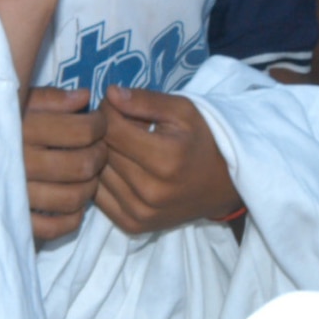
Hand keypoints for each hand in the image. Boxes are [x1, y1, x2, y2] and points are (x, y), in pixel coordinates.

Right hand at [23, 86, 104, 241]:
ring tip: (86, 176)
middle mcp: (21, 163)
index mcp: (23, 129)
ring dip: (89, 187)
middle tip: (97, 149)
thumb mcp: (17, 102)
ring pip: (73, 197)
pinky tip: (72, 204)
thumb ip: (50, 99)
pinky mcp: (14, 220)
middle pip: (82, 165)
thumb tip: (84, 98)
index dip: (99, 126)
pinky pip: (54, 227)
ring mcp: (17, 195)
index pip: (83, 131)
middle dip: (99, 156)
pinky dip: (71, 218)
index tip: (97, 123)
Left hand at [95, 87, 240, 234]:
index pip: (111, 129)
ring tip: (123, 148)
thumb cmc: (201, 141)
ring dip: (102, 157)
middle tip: (119, 124)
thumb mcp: (183, 111)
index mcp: (166, 158)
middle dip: (104, 133)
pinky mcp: (132, 225)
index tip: (114, 105)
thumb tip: (109, 94)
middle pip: (102, 151)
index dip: (107, 111)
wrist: (221, 186)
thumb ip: (145, 100)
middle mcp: (151, 191)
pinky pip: (98, 197)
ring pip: (96, 174)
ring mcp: (140, 212)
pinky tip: (121, 169)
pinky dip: (103, 180)